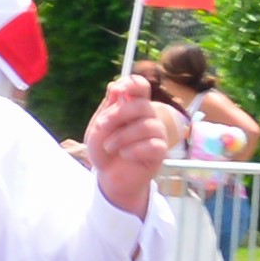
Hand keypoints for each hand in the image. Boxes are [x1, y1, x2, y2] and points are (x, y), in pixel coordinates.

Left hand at [78, 75, 174, 212]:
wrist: (108, 177)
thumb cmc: (104, 150)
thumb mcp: (98, 128)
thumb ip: (108, 108)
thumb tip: (115, 86)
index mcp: (133, 107)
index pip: (141, 86)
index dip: (132, 84)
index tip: (117, 90)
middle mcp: (148, 117)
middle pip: (142, 105)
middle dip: (118, 114)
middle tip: (102, 126)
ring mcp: (157, 134)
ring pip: (147, 126)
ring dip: (121, 136)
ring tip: (109, 147)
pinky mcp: (160, 152)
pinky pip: (152, 145)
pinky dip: (133, 150)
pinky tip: (124, 155)